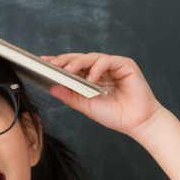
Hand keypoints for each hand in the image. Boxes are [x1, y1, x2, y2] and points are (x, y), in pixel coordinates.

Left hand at [41, 53, 166, 138]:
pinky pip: (107, 61)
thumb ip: (70, 97)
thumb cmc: (114, 115)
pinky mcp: (125, 64)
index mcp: (90, 78)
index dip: (58, 63)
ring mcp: (112, 66)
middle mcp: (100, 69)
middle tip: (52, 64)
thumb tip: (52, 88)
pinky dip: (98, 68)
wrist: (136, 122)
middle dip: (64, 60)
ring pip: (91, 57)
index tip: (42, 63)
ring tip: (68, 70)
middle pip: (79, 59)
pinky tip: (91, 78)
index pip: (72, 67)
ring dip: (78, 62)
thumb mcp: (86, 106)